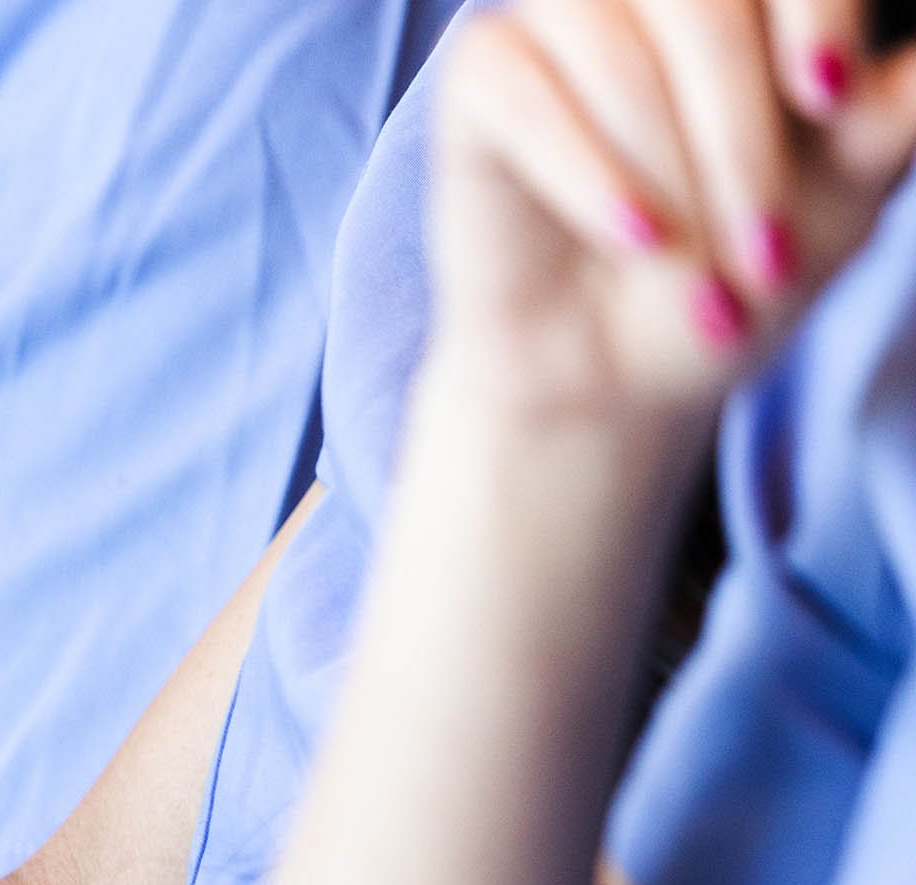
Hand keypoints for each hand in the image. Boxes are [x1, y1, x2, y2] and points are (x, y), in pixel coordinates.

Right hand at [434, 0, 915, 434]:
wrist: (617, 374)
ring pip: (616, 47)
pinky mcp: (484, 74)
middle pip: (707, 3)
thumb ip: (897, 96)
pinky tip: (632, 238)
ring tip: (688, 266)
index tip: (827, 101)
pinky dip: (588, 176)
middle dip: (740, 135)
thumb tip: (909, 55)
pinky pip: (526, 94)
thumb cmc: (735, 265)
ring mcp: (567, 17)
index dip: (814, 8)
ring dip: (667, 172)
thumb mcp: (853, 177)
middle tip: (763, 251)